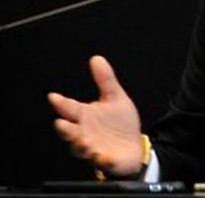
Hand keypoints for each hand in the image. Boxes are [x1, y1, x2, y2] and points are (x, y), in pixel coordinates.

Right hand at [48, 55, 143, 176]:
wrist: (133, 146)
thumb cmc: (119, 123)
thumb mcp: (115, 98)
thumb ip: (105, 80)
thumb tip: (97, 58)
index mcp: (85, 116)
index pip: (70, 108)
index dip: (61, 103)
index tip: (54, 97)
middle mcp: (84, 133)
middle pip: (70, 132)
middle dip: (65, 129)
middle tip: (61, 124)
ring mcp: (93, 148)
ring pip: (80, 149)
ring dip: (80, 146)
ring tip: (82, 142)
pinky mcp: (106, 161)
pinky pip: (102, 162)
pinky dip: (102, 160)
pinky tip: (104, 156)